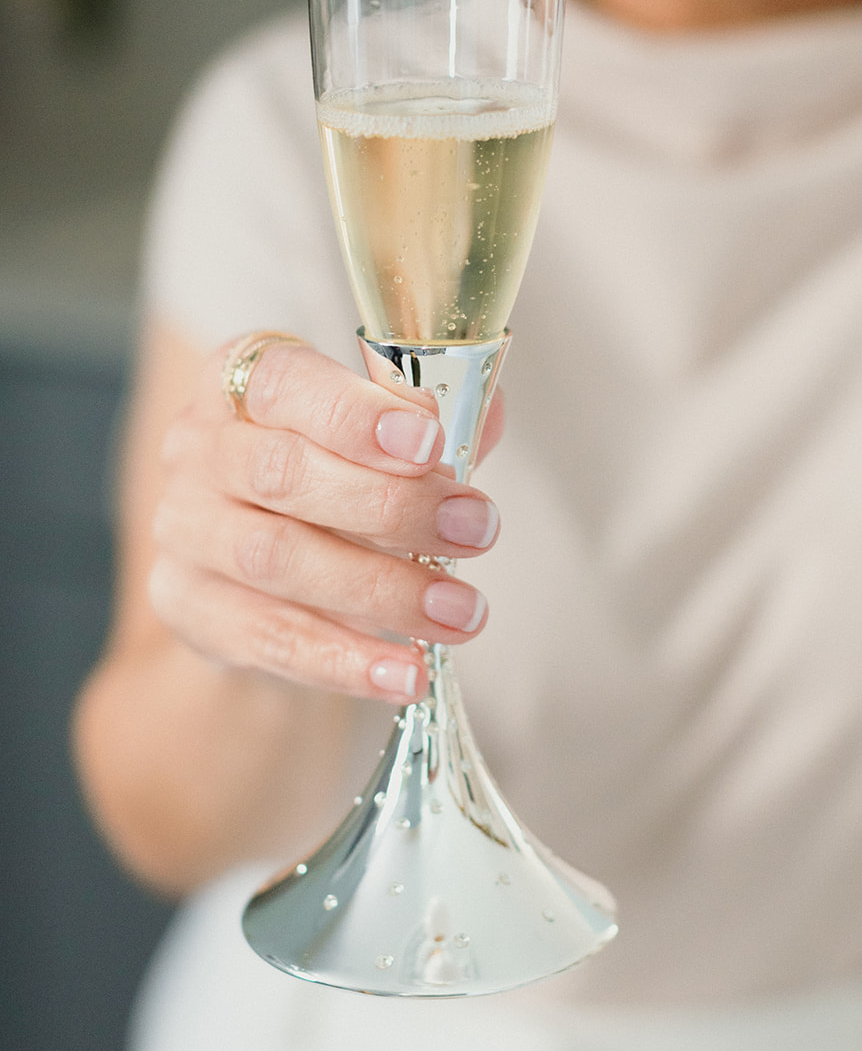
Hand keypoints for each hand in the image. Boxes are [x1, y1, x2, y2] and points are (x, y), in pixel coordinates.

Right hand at [148, 340, 501, 704]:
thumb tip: (486, 415)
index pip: (286, 384)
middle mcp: (200, 446)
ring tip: (460, 611)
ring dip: (382, 589)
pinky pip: (269, 639)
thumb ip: (432, 427)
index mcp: (243, 377)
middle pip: (284, 473)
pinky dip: (345, 660)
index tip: (431, 444)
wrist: (263, 573)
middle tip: (476, 531)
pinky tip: (407, 673)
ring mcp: (185, 529)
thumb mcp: (380, 439)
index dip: (356, 414)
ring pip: (276, 559)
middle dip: (392, 505)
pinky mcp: (188, 606)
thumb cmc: (333, 480)